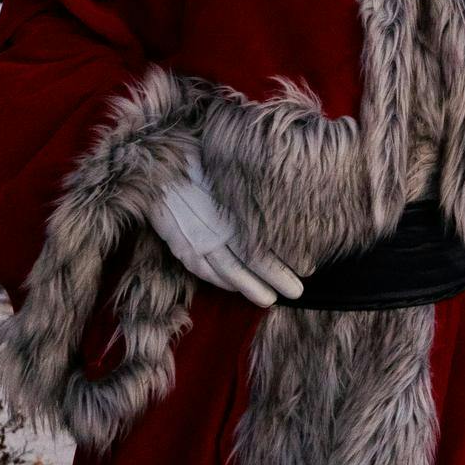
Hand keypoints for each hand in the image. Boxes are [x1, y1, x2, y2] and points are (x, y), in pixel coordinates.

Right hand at [149, 151, 304, 306]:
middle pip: (252, 259)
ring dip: (250, 288)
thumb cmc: (199, 164)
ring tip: (269, 300)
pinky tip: (235, 289)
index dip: (285, 258)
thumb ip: (250, 191)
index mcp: (232, 208)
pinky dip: (221, 282)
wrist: (157, 167)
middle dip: (276, 278)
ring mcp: (197, 240)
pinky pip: (204, 271)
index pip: (264, 240)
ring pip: (229, 271)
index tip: (306, 267)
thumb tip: (281, 203)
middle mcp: (216, 227)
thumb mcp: (229, 172)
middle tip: (297, 292)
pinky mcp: (181, 246)